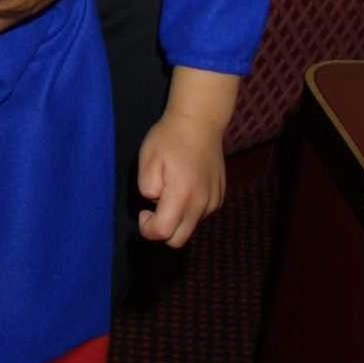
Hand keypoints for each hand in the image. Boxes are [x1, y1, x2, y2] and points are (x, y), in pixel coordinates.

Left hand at [136, 110, 226, 248]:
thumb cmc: (169, 138)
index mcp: (182, 195)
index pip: (163, 232)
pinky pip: (201, 215)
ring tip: (170, 191)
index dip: (147, 228)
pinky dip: (189, 209)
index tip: (143, 211)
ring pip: (190, 227)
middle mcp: (202, 204)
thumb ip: (147, 186)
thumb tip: (154, 201)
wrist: (200, 122)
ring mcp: (214, 201)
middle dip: (162, 230)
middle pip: (178, 240)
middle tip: (153, 208)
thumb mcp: (148, 159)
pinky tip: (184, 187)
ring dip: (176, 219)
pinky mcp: (220, 196)